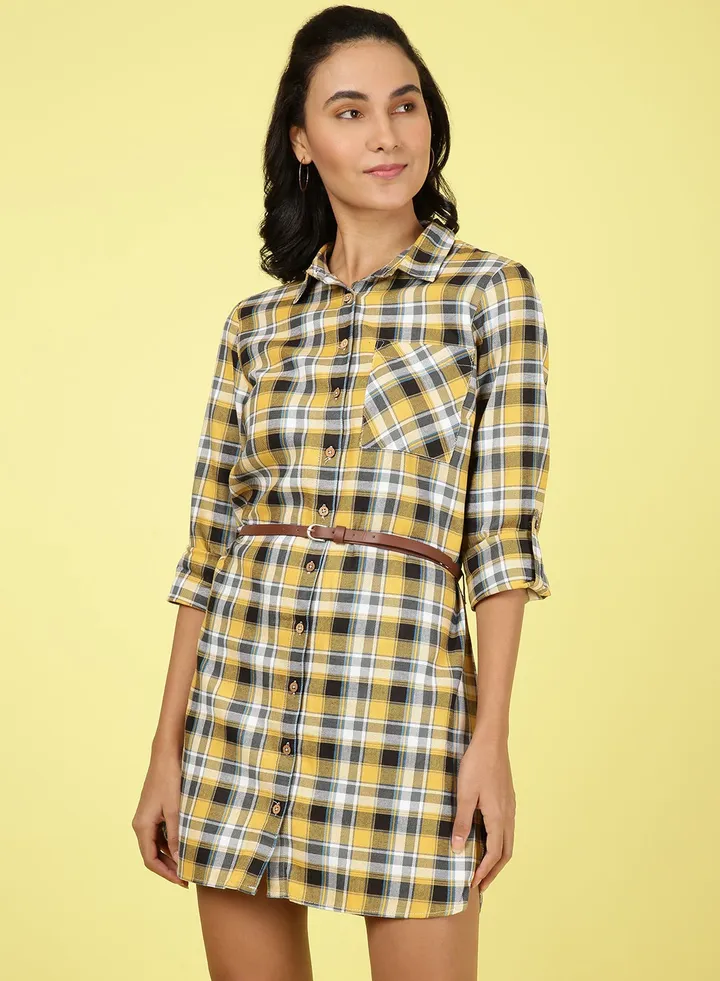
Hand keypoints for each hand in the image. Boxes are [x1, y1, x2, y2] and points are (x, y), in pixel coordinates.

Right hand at [132, 750, 187, 887]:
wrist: (167, 754)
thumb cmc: (171, 779)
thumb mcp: (176, 810)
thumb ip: (176, 835)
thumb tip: (178, 859)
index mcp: (142, 826)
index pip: (150, 860)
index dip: (166, 874)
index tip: (183, 882)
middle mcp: (141, 823)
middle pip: (152, 854)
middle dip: (169, 867)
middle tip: (188, 877)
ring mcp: (147, 816)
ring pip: (157, 844)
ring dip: (171, 855)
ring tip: (189, 863)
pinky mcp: (155, 810)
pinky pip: (161, 832)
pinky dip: (172, 842)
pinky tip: (186, 844)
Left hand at [451, 732, 515, 892]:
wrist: (492, 741)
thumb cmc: (476, 765)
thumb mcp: (465, 794)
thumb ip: (463, 822)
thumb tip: (459, 850)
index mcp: (498, 818)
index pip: (493, 854)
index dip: (484, 871)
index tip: (472, 884)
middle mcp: (508, 815)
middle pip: (505, 852)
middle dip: (494, 871)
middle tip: (481, 885)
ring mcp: (510, 806)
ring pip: (508, 841)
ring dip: (498, 858)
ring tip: (484, 867)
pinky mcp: (508, 798)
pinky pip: (507, 829)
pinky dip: (499, 842)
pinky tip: (488, 839)